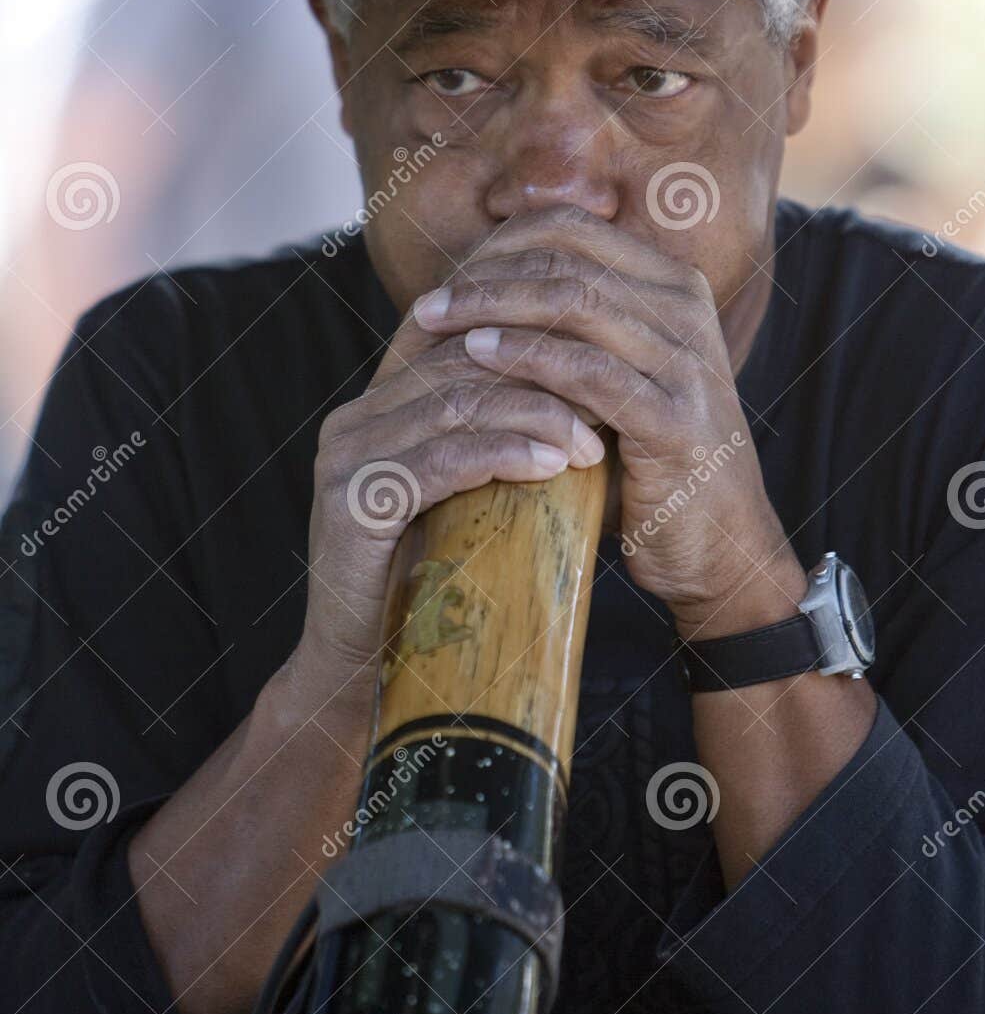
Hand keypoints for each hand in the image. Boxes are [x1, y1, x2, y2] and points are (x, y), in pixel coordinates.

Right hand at [289, 302, 604, 707]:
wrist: (358, 671)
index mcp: (374, 409)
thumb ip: (491, 450)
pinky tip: (551, 464)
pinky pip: (440, 459)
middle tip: (608, 404)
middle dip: (543, 377)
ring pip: (456, 404)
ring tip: (592, 443)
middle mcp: (352, 422)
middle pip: (461, 364)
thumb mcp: (461, 502)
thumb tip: (589, 411)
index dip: (530, 342)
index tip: (597, 362)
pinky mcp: (352, 504)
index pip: (457, 341)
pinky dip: (502, 454)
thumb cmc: (424, 588)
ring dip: (536, 416)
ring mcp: (346, 460)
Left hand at [410, 205, 805, 638]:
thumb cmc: (648, 460)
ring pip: (573, 303)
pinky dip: (524, 356)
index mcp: (674, 286)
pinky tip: (476, 356)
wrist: (718, 545)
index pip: (575, 230)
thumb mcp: (615, 376)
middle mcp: (687, 310)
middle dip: (486, 276)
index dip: (501, 243)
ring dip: (492, 307)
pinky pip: (586, 370)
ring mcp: (688, 362)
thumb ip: (574, 328)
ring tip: (434, 325)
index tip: (447, 274)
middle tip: (426, 305)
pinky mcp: (674, 419)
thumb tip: (479, 284)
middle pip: (568, 260)